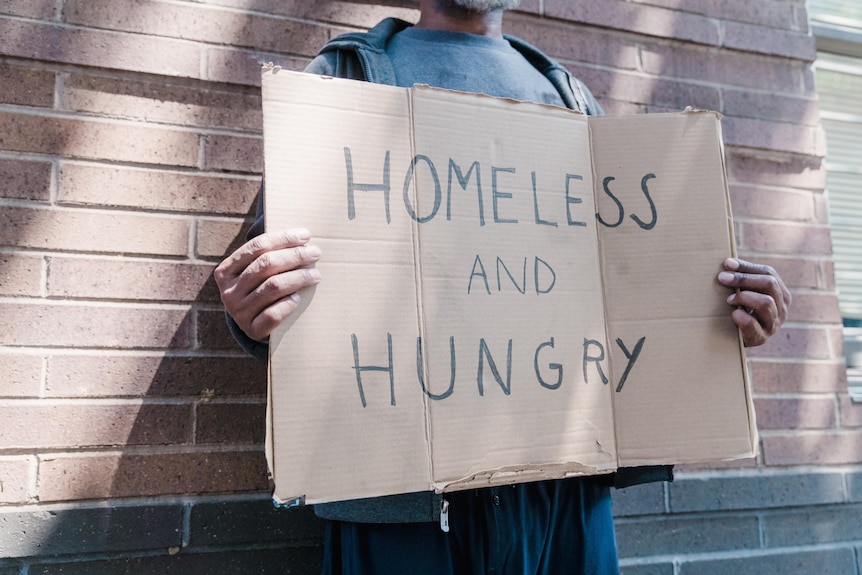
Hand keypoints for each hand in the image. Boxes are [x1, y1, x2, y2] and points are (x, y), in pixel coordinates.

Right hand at [214, 228, 321, 342]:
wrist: (253, 326)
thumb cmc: (259, 290)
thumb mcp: (254, 273)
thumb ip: (267, 255)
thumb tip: (302, 236)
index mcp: (226, 271)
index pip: (256, 247)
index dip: (283, 238)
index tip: (306, 235)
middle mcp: (228, 292)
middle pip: (266, 265)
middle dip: (294, 256)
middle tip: (315, 253)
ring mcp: (238, 312)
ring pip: (272, 287)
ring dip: (298, 278)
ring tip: (315, 274)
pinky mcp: (252, 330)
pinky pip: (273, 314)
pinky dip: (287, 304)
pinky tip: (298, 298)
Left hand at [718, 258, 790, 346]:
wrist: (736, 340)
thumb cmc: (741, 310)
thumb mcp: (747, 293)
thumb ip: (743, 278)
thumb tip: (728, 263)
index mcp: (781, 294)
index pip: (769, 273)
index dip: (747, 267)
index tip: (726, 264)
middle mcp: (782, 308)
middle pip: (769, 284)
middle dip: (744, 279)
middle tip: (722, 278)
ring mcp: (773, 324)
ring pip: (765, 303)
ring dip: (744, 297)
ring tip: (728, 299)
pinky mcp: (761, 338)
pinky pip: (752, 324)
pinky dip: (740, 316)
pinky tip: (732, 313)